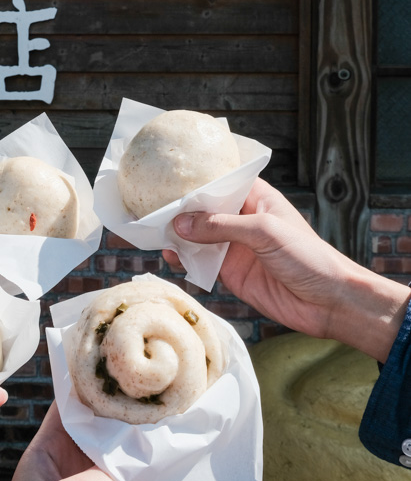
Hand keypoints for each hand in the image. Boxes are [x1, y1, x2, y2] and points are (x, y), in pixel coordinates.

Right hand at [163, 178, 409, 361]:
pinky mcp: (231, 273)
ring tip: (153, 231)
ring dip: (178, 235)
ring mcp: (236, 247)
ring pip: (198, 236)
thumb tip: (181, 224)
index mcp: (256, 198)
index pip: (220, 181)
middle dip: (180, 209)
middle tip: (151, 206)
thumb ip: (221, 225)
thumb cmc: (308, 257)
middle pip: (204, 209)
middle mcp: (243, 219)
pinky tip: (170, 256)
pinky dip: (184, 260)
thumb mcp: (264, 232)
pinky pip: (201, 263)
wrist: (329, 303)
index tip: (167, 177)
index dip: (195, 179)